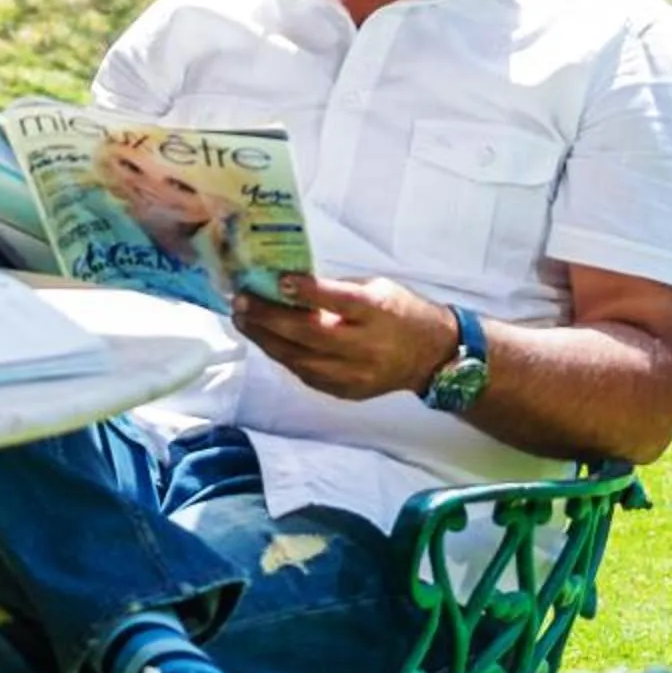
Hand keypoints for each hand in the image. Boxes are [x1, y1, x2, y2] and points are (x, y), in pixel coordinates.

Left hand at [234, 273, 460, 402]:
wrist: (431, 356)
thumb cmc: (400, 311)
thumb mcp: (376, 287)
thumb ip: (337, 289)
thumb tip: (289, 284)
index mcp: (377, 311)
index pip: (340, 302)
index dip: (308, 292)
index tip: (279, 281)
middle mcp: (365, 346)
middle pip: (310, 334)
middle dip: (269, 318)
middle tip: (240, 302)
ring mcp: (355, 374)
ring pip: (300, 359)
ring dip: (266, 340)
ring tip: (243, 320)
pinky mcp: (346, 392)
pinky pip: (306, 374)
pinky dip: (284, 356)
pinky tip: (266, 341)